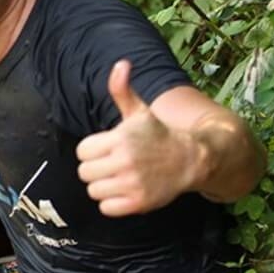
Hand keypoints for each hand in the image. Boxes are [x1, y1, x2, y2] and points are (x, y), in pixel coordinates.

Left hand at [75, 60, 194, 216]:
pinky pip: (106, 208)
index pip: (82, 152)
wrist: (191, 158)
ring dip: (104, 187)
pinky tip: (125, 191)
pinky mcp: (138, 202)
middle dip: (96, 169)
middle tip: (113, 165)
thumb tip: (121, 64)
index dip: (93, 151)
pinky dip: (113, 203)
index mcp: (120, 139)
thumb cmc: (158, 135)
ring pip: (94, 191)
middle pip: (84, 173)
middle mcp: (125, 161)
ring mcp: (132, 184)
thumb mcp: (139, 111)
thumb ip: (122, 90)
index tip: (107, 149)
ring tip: (120, 178)